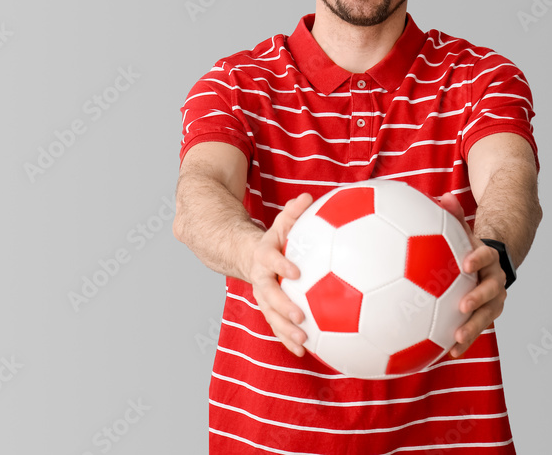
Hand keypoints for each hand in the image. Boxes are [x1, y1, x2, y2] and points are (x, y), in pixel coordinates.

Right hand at [246, 193, 313, 356]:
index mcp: (264, 258)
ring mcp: (263, 296)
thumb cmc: (271, 240)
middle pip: (269, 295)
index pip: (272, 260)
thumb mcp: (280, 224)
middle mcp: (261, 279)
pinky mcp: (269, 309)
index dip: (282, 265)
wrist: (244, 255)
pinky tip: (304, 354)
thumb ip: (293, 213)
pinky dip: (288, 340)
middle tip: (299, 317)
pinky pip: (277, 326)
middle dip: (283, 307)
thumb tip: (307, 196)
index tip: (296, 272)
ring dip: (285, 330)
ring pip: (271, 315)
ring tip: (303, 342)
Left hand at [438, 193, 506, 358]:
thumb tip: (444, 197)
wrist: (492, 263)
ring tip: (457, 340)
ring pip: (486, 316)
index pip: (487, 256)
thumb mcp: (462, 228)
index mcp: (488, 259)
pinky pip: (475, 329)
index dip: (478, 259)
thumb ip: (454, 215)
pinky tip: (448, 354)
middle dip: (478, 300)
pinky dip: (464, 342)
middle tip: (463, 307)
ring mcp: (493, 301)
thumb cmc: (468, 245)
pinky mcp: (484, 315)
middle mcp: (495, 281)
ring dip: (473, 328)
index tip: (466, 262)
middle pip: (491, 291)